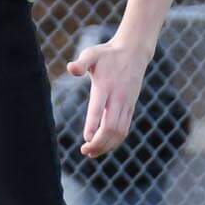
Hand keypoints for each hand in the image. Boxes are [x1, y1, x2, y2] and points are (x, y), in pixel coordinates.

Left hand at [67, 35, 151, 157]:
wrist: (134, 52)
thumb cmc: (107, 54)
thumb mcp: (92, 53)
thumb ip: (81, 62)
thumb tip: (71, 68)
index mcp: (106, 86)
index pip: (99, 109)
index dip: (93, 125)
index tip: (85, 139)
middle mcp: (118, 97)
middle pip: (111, 127)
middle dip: (98, 143)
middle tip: (84, 151)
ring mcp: (127, 103)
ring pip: (119, 131)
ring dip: (106, 146)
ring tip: (91, 153)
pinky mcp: (131, 107)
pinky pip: (125, 128)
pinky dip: (115, 141)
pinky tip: (103, 146)